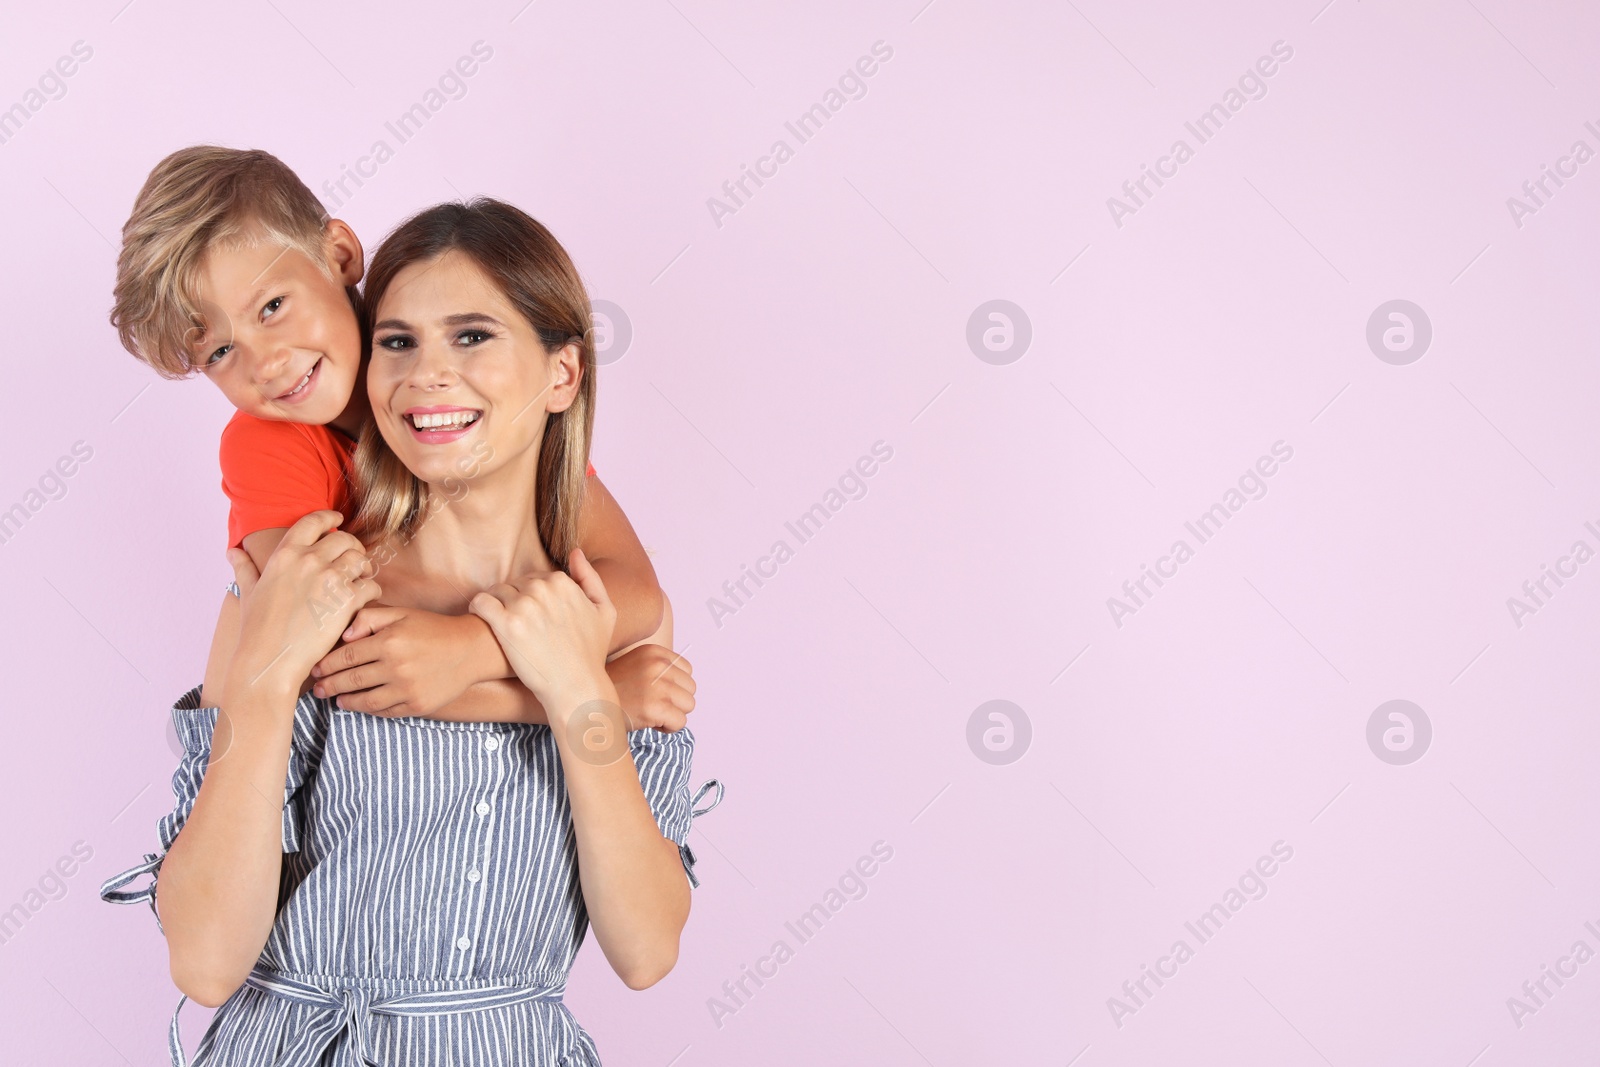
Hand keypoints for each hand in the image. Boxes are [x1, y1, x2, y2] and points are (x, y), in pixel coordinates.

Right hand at [224, 511, 379, 695]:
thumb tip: (232, 551)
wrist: (269, 661)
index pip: (313, 521)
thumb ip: (244, 567)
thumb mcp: (249, 593)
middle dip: (352, 548)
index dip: (329, 518)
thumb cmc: (257, 630)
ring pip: (360, 559)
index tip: (338, 521)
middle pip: (344, 539)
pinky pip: (371, 585)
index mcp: (285, 554)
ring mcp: (329, 578)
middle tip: (353, 561)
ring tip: (361, 579)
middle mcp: (308, 560)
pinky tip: (366, 599)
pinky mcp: (347, 600)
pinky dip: (372, 591)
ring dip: (364, 569)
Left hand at [310, 606, 492, 716]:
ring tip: (336, 700)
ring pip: (365, 701)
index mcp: (389, 642)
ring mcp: (407, 689)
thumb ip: (370, 618)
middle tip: (317, 689)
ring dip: (346, 702)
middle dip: (329, 685)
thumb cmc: (433, 629)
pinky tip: (362, 705)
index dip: (326, 665)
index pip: (346, 656)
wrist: (471, 650)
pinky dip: (370, 710)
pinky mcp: (418, 705)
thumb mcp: (402, 613)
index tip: (315, 669)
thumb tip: (344, 635)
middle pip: (351, 680)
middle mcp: (396, 667)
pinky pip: (386, 711)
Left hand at [468, 549, 615, 706]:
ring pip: (496, 591)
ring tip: (498, 624)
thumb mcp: (605, 611)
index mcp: (563, 582)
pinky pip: (480, 603)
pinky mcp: (506, 624)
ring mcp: (524, 606)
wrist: (576, 686)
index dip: (532, 596)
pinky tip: (480, 620)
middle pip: (515, 583)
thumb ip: (590, 578)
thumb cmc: (591, 653)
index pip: (535, 578)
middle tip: (517, 623)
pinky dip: (476, 608)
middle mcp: (543, 589)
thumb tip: (575, 553)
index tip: (531, 614)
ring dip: (495, 604)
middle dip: (514, 599)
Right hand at [606, 645, 694, 731]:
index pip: (688, 670)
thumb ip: (660, 668)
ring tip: (650, 713)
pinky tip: (649, 722)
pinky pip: (680, 722)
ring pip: (689, 705)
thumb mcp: (636, 665)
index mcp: (654, 652)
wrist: (586, 705)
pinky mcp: (655, 707)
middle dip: (675, 701)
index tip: (656, 692)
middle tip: (652, 704)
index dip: (675, 685)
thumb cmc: (612, 690)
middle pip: (691, 688)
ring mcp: (657, 686)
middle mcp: (658, 664)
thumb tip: (686, 686)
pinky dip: (668, 728)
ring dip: (673, 714)